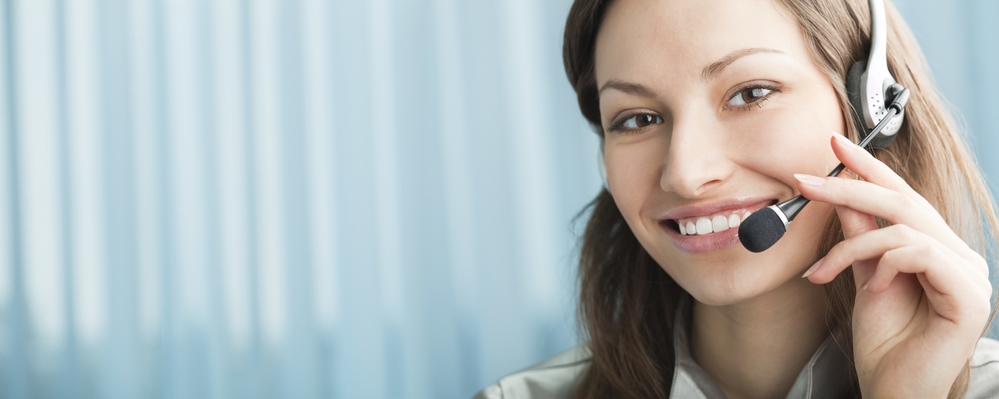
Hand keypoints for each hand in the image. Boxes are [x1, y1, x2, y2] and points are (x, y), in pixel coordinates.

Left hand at [795, 133, 991, 397]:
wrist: (891, 392)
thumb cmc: (883, 344)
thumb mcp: (861, 276)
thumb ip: (858, 234)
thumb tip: (840, 192)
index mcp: (937, 250)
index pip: (903, 197)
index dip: (870, 166)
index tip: (835, 143)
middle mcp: (959, 257)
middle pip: (904, 202)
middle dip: (849, 185)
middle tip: (805, 182)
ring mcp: (971, 276)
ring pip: (904, 227)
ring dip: (853, 246)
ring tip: (824, 273)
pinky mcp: (970, 296)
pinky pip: (919, 254)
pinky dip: (885, 264)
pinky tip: (873, 289)